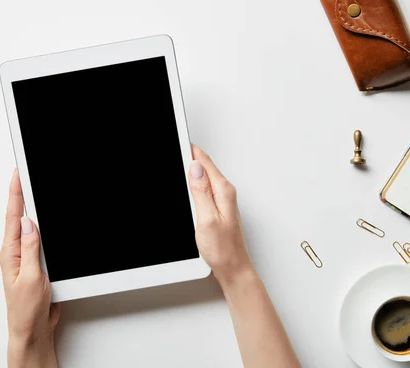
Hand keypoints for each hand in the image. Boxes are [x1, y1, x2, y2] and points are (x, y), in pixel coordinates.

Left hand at [0, 170, 59, 367]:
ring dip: (32, 209)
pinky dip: (44, 228)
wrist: (32, 329)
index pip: (14, 217)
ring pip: (31, 228)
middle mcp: (16, 253)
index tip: (18, 175)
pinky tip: (45, 222)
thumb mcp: (32, 277)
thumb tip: (29, 223)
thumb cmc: (27, 309)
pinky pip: (40, 241)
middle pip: (19, 217)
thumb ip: (31, 249)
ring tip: (31, 189)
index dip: (16, 194)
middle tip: (23, 174)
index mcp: (11, 253)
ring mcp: (26, 258)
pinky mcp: (37, 264)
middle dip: (21, 195)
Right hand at [189, 145, 253, 285]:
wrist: (233, 267)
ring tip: (179, 157)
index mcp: (223, 191)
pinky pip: (205, 187)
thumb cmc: (223, 249)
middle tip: (175, 145)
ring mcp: (223, 200)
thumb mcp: (207, 219)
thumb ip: (201, 192)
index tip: (178, 141)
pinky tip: (188, 182)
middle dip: (190, 155)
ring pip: (204, 176)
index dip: (189, 150)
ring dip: (192, 167)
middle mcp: (225, 193)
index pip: (204, 162)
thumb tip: (195, 169)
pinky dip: (194, 181)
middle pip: (205, 166)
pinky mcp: (218, 207)